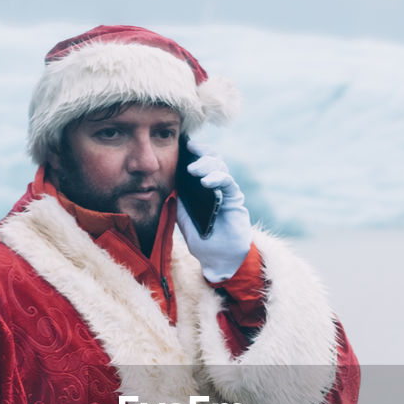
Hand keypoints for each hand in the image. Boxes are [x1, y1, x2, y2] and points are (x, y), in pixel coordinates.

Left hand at [175, 140, 252, 282]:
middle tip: (189, 157)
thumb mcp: (183, 221)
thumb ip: (178, 203)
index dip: (194, 152)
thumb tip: (169, 185)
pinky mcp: (235, 199)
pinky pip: (228, 182)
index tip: (183, 144)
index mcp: (202, 190)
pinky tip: (206, 182)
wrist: (219, 260)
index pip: (200, 163)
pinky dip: (217, 178)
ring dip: (206, 165)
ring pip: (220, 167)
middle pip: (212, 160)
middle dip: (201, 155)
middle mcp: (215, 187)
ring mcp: (226, 192)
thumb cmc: (203, 243)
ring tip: (194, 171)